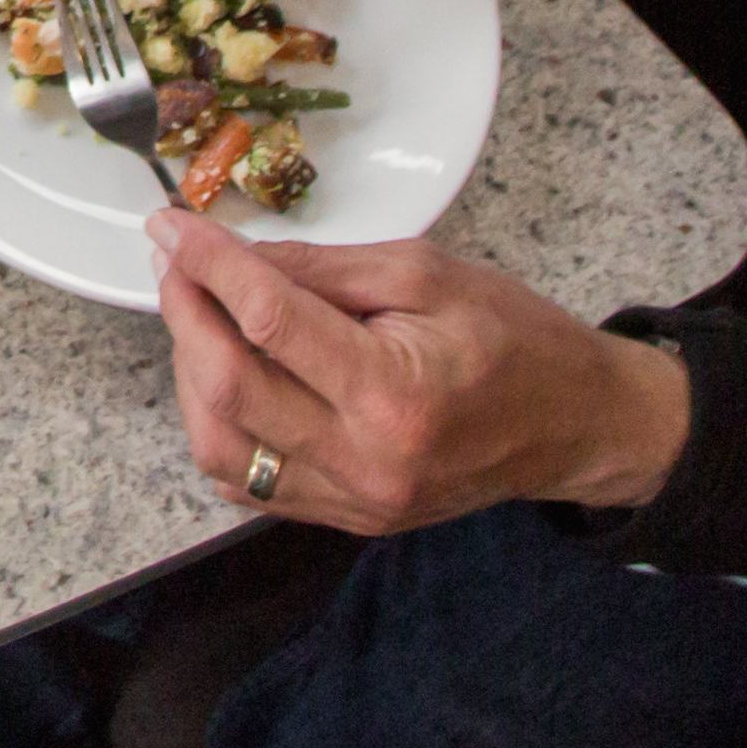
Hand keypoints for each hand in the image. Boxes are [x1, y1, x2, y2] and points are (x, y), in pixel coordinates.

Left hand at [144, 210, 690, 533]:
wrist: (576, 425)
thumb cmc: (516, 340)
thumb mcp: (426, 274)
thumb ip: (320, 270)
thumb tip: (231, 255)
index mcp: (393, 394)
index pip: (268, 322)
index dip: (208, 267)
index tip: (170, 229)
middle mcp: (365, 461)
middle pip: (227, 390)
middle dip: (185, 316)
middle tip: (176, 264)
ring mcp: (352, 501)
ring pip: (221, 447)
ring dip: (190, 376)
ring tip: (200, 318)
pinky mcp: (345, 518)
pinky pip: (248, 483)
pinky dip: (219, 427)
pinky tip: (228, 377)